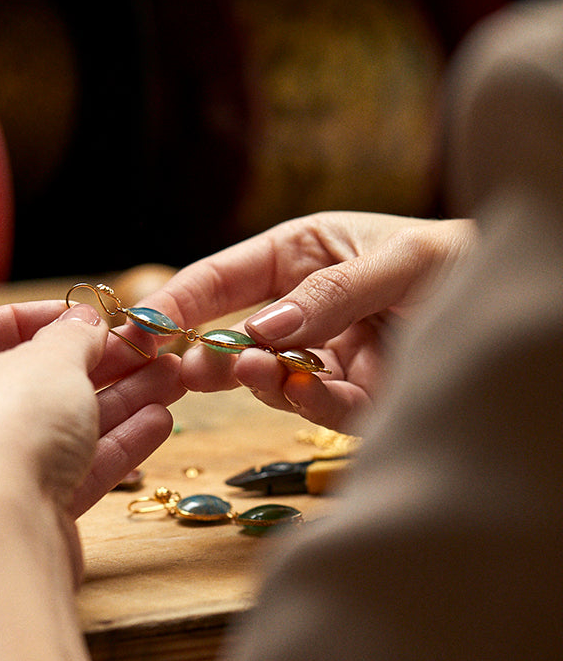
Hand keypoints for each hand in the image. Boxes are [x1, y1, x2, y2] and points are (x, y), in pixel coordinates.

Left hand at [0, 299, 184, 553]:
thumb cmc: (2, 428)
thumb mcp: (51, 361)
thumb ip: (74, 335)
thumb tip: (86, 323)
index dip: (31, 317)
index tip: (82, 316)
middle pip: (22, 382)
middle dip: (94, 364)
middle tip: (143, 350)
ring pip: (50, 429)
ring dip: (114, 403)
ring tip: (169, 379)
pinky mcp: (4, 519)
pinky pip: (58, 471)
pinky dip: (106, 446)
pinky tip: (158, 422)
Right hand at [137, 212, 475, 429]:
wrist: (522, 301)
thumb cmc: (458, 258)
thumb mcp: (398, 259)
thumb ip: (331, 292)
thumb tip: (262, 332)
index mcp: (301, 255)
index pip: (223, 277)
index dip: (178, 300)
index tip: (139, 325)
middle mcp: (304, 308)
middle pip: (233, 332)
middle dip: (199, 350)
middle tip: (167, 366)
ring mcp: (325, 356)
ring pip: (270, 376)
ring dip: (255, 377)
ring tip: (246, 369)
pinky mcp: (352, 398)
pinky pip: (319, 405)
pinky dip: (307, 401)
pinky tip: (301, 387)